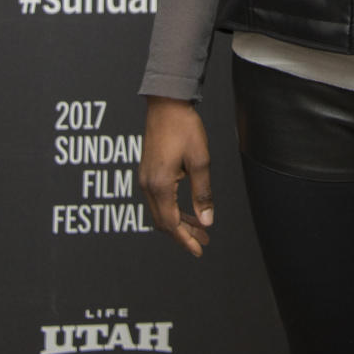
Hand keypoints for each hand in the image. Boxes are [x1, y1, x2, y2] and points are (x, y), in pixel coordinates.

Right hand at [139, 97, 213, 257]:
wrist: (166, 103)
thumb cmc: (184, 127)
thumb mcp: (200, 161)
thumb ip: (203, 193)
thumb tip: (207, 220)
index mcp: (160, 185)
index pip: (171, 224)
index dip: (186, 239)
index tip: (199, 250)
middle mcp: (148, 185)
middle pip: (163, 222)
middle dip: (184, 234)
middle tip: (203, 241)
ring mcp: (145, 178)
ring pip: (160, 211)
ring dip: (179, 222)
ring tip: (200, 228)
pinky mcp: (148, 171)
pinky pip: (158, 199)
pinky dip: (173, 208)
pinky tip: (187, 209)